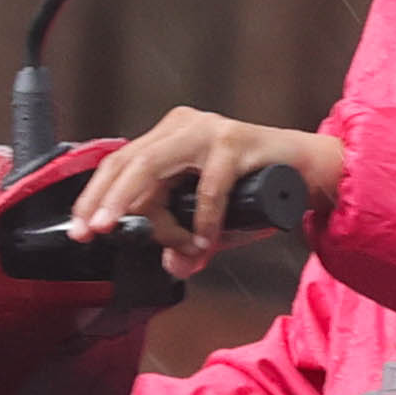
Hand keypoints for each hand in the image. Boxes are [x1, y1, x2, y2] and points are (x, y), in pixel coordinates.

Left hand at [64, 109, 343, 272]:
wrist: (314, 170)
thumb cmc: (263, 188)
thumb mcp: (215, 219)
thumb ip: (191, 240)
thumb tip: (173, 267)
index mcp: (169, 137)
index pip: (118, 164)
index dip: (94, 196)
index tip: (80, 229)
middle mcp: (183, 127)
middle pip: (126, 162)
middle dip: (106, 201)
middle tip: (95, 231)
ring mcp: (209, 132)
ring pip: (154, 169)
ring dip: (152, 213)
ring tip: (166, 244)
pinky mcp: (235, 144)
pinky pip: (207, 188)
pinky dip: (204, 221)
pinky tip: (205, 242)